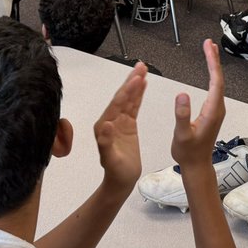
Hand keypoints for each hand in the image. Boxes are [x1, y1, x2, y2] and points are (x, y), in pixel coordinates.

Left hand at [94, 63, 146, 191]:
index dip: (127, 91)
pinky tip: (143, 84)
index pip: (117, 104)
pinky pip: (134, 106)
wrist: (121, 181)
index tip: (137, 79)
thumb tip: (106, 125)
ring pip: (129, 98)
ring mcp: (119, 121)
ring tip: (143, 69)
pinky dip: (138, 94)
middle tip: (141, 66)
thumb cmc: (116, 172)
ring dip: (135, 84)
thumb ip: (106, 142)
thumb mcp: (110, 160)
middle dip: (131, 81)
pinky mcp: (128, 124)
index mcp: (104, 126)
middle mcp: (110, 120)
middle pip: (122, 96)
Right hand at [171, 39, 225, 172]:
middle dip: (214, 59)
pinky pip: (214, 88)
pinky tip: (209, 71)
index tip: (208, 47)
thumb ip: (182, 115)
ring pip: (217, 82)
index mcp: (212, 110)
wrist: (196, 165)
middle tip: (209, 43)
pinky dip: (211, 75)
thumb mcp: (182, 134)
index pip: (215, 81)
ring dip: (213, 66)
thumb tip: (182, 94)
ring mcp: (216, 110)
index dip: (212, 62)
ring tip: (209, 51)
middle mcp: (218, 108)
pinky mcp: (212, 112)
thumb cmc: (188, 153)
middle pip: (218, 78)